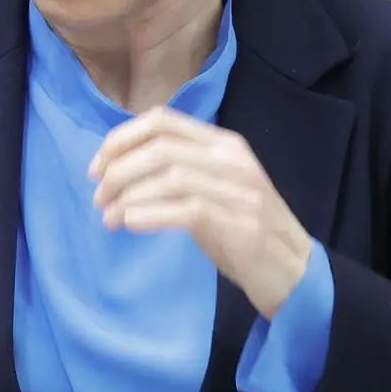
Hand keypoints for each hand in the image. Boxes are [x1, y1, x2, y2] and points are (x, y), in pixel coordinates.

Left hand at [89, 108, 312, 317]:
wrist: (293, 271)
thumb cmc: (244, 232)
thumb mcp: (213, 189)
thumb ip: (179, 172)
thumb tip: (121, 170)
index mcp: (224, 144)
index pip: (163, 120)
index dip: (121, 139)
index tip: (96, 167)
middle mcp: (232, 160)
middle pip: (161, 147)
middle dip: (119, 170)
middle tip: (99, 199)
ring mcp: (239, 191)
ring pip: (171, 176)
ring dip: (129, 196)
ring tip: (108, 218)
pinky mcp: (241, 225)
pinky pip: (187, 209)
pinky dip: (151, 214)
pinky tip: (130, 224)